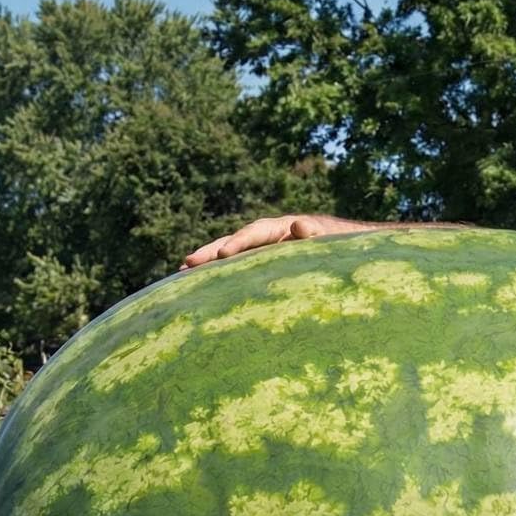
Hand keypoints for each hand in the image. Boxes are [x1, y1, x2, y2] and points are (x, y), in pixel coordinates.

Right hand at [179, 215, 342, 269]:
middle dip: (209, 253)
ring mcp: (256, 254)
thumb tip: (300, 226)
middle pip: (231, 244)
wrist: (334, 250)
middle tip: (187, 264)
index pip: (253, 234)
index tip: (223, 255)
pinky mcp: (255, 269)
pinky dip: (216, 278)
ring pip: (226, 258)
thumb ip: (313, 233)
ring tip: (181, 275)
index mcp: (277, 229)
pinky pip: (233, 273)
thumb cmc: (332, 245)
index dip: (238, 243)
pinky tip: (197, 289)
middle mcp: (261, 239)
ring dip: (205, 266)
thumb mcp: (326, 239)